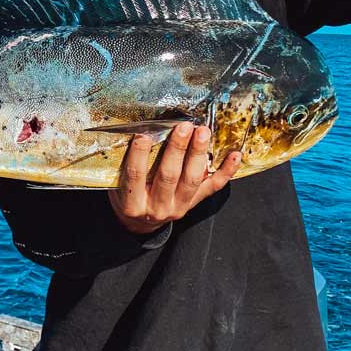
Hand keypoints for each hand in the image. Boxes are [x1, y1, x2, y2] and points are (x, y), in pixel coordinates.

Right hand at [108, 122, 241, 234]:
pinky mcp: (194, 204)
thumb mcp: (116, 185)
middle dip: (177, 149)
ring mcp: (179, 207)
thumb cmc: (127, 195)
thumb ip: (123, 164)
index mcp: (133, 203)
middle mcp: (157, 208)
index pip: (136, 176)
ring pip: (191, 180)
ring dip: (198, 154)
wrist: (140, 223)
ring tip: (202, 132)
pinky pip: (212, 188)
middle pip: (168, 176)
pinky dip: (226, 171)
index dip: (139, 156)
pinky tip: (234, 155)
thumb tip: (133, 130)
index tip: (143, 135)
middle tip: (184, 127)